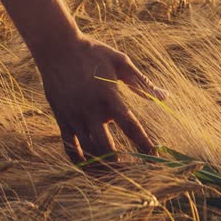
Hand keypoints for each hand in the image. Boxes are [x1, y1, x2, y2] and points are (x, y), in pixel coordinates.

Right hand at [33, 35, 165, 165]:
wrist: (56, 46)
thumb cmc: (92, 52)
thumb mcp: (120, 61)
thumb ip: (142, 82)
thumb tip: (165, 97)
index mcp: (108, 96)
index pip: (130, 126)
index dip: (144, 144)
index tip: (155, 156)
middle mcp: (90, 110)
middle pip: (107, 149)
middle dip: (121, 166)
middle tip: (133, 171)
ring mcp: (74, 116)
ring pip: (89, 153)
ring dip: (103, 167)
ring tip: (115, 173)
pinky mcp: (61, 119)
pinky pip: (69, 148)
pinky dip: (80, 162)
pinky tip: (91, 167)